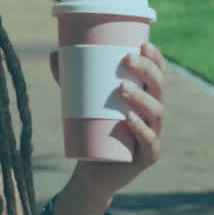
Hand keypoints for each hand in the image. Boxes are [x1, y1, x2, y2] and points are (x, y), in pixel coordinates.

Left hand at [57, 41, 167, 202]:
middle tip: (127, 59)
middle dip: (147, 71)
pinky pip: (148, 141)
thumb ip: (69, 78)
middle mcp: (154, 115)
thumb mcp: (81, 102)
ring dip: (141, 97)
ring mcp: (153, 136)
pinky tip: (130, 118)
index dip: (156, 58)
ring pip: (156, 113)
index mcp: (146, 98)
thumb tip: (53, 53)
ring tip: (122, 87)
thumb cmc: (93, 129)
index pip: (159, 74)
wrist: (92, 171)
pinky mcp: (147, 156)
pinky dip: (140, 129)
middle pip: (160, 88)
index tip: (143, 43)